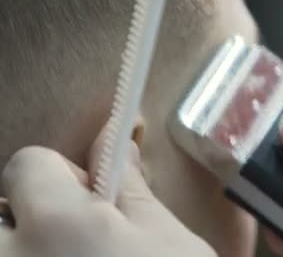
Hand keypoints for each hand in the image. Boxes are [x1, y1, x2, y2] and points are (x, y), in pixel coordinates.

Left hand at [0, 145, 215, 256]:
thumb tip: (112, 140)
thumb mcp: (165, 238)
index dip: (62, 175)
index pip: (26, 164)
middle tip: (69, 241)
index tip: (91, 202)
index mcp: (55, 223)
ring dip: (22, 250)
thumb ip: (129, 188)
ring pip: (3, 249)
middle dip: (25, 219)